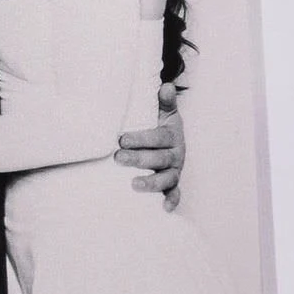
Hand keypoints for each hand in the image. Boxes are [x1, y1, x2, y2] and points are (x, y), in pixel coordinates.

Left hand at [116, 80, 183, 207]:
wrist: (173, 143)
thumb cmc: (162, 128)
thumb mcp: (165, 114)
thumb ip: (165, 102)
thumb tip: (166, 85)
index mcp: (172, 136)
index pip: (157, 138)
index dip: (141, 139)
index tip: (121, 139)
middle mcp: (175, 155)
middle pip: (158, 159)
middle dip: (139, 159)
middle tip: (118, 158)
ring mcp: (174, 171)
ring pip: (166, 179)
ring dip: (151, 183)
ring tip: (133, 184)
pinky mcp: (173, 185)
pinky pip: (175, 194)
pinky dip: (172, 201)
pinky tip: (164, 208)